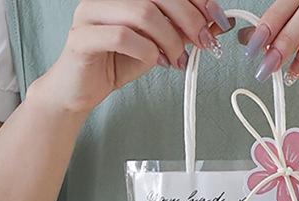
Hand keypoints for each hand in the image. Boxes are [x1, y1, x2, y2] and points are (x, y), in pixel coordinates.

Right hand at [30, 0, 234, 116]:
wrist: (80, 91)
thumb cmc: (116, 63)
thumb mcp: (158, 45)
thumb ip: (181, 32)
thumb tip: (215, 23)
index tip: (218, 19)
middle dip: (189, 20)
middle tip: (204, 43)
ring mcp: (91, 12)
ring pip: (142, 13)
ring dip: (169, 40)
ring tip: (176, 60)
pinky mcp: (82, 37)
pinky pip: (122, 36)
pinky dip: (146, 51)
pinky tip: (155, 62)